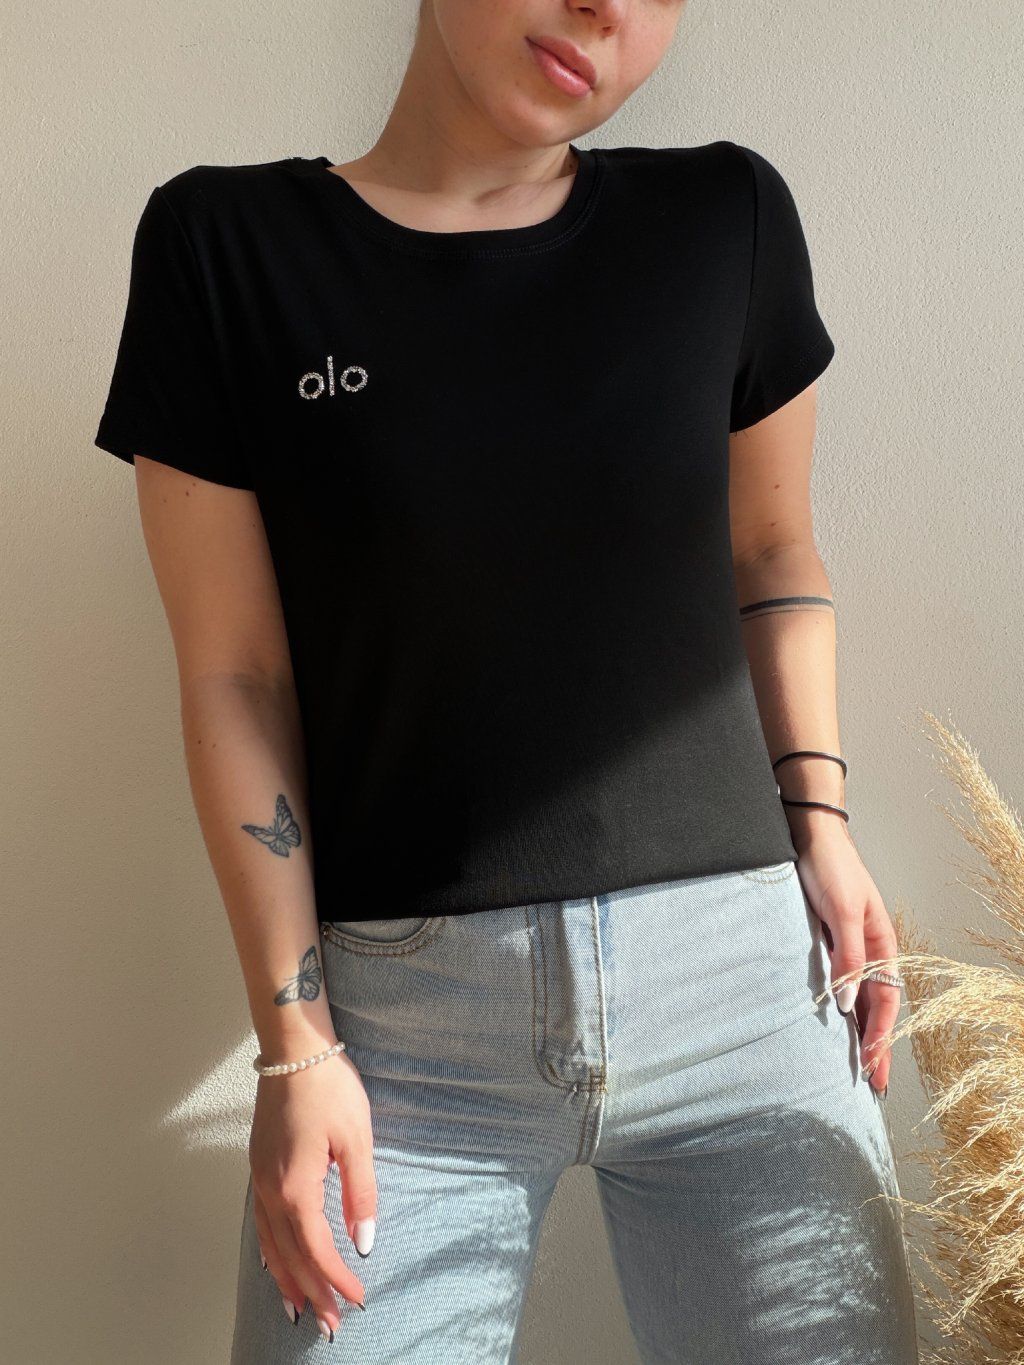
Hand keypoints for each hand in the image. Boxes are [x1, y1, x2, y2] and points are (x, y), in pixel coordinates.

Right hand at [249, 1048, 375, 1339]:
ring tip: (299, 1308)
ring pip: (269, 1243)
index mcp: (295, 1187)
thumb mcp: (357, 1138)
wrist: (294, 1046)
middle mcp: (269, 1189)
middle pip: (288, 1255)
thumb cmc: (328, 1086)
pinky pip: (261, 1222)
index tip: (357, 1298)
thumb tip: (364, 1240)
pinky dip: (271, 1250)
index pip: (316, 1249)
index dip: (336, 1278)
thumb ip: (360, 1193)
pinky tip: (278, 1259)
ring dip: (285, 1278)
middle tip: (328, 1326)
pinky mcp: (259, 1164)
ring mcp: (259, 1176)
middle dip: (310, 1291)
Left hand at [794, 825, 899, 1094]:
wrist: (809, 835)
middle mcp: (869, 950)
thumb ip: (847, 957)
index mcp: (882, 944)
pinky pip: (838, 984)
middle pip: (875, 1007)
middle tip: (873, 1085)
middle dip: (876, 1045)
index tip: (870, 1066)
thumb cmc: (831, 868)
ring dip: (858, 1032)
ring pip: (857, 999)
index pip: (884, 1000)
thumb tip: (847, 1003)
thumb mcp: (841, 913)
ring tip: (856, 1067)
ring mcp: (848, 948)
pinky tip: (832, 1026)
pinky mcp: (827, 943)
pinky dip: (839, 1009)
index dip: (879, 1035)